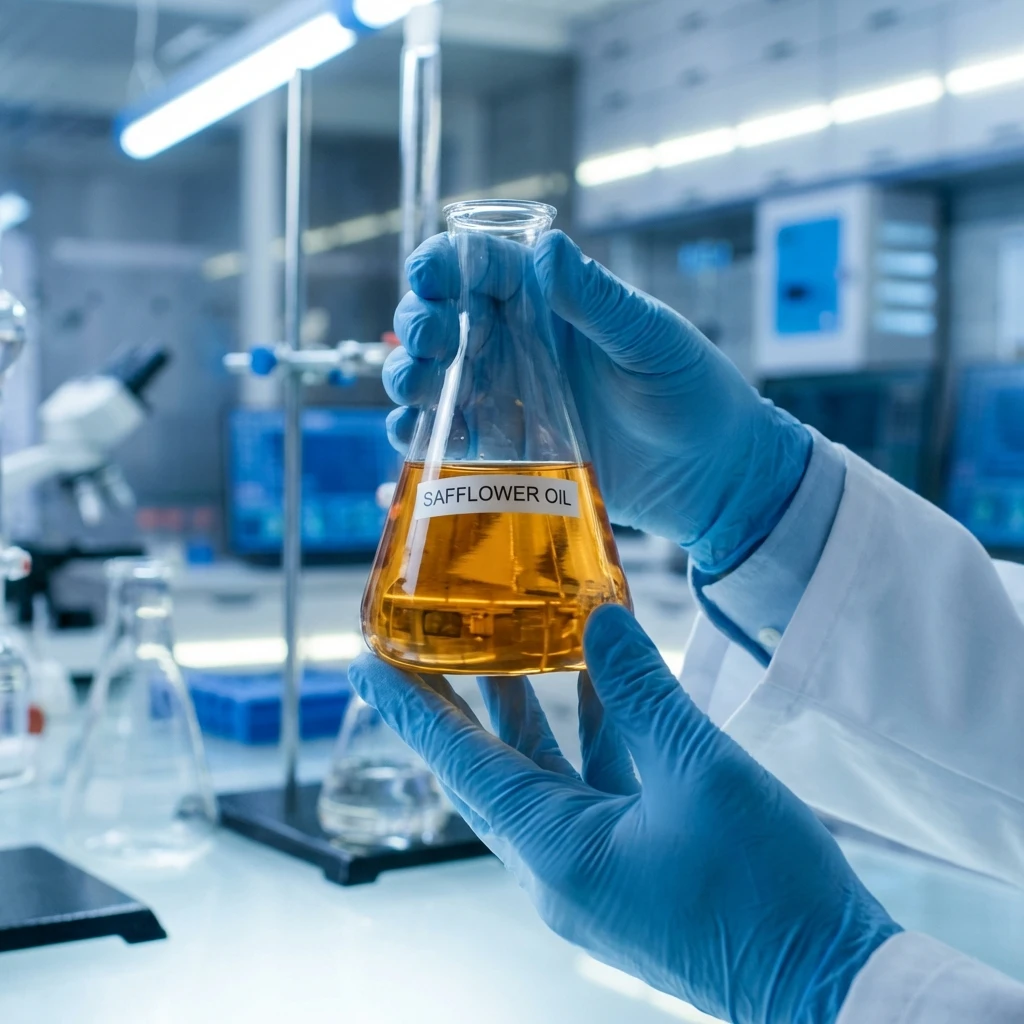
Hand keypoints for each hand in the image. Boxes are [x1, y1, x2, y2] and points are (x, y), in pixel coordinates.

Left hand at [348, 605, 899, 1023]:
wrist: (831, 984)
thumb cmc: (765, 890)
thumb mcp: (701, 769)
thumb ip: (645, 690)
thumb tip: (602, 620)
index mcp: (555, 851)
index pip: (459, 764)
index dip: (410, 707)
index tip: (367, 662)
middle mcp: (558, 867)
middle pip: (490, 768)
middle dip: (462, 701)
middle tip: (433, 641)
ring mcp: (594, 872)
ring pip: (543, 776)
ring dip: (533, 712)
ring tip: (516, 643)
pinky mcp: (631, 871)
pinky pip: (593, 792)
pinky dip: (593, 739)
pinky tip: (607, 688)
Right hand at [386, 230, 810, 571]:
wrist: (712, 476)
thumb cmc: (693, 392)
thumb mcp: (650, 338)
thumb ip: (597, 300)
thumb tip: (549, 249)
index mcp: (549, 301)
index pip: (481, 267)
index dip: (444, 265)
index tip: (429, 279)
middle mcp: (520, 345)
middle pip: (443, 322)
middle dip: (420, 325)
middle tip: (432, 343)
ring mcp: (509, 399)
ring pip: (435, 381)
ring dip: (411, 381)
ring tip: (420, 392)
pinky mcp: (508, 451)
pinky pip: (449, 441)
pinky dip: (421, 440)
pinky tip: (417, 442)